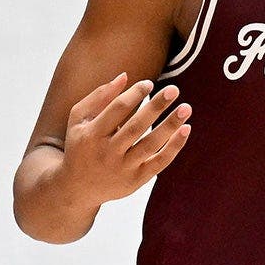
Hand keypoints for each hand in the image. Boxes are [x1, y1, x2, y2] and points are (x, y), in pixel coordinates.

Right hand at [60, 73, 191, 205]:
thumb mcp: (79, 119)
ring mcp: (122, 168)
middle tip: (174, 89)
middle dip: (155, 107)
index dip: (135, 94)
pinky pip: (159, 163)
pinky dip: (174, 147)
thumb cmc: (81, 145)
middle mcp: (107, 153)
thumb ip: (99, 96)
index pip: (117, 110)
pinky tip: (185, 129)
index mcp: (91, 134)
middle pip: (135, 127)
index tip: (149, 83)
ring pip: (150, 145)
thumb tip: (124, 76)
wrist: (78, 188)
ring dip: (170, 125)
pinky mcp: (136, 180)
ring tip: (186, 108)